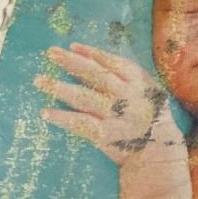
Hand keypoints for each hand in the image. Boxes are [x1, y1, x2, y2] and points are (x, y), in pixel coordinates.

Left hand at [36, 43, 181, 165]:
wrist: (158, 152)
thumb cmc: (150, 116)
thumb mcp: (147, 90)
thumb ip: (125, 76)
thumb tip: (91, 58)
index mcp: (140, 81)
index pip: (112, 62)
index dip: (91, 53)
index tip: (72, 46)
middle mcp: (128, 95)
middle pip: (95, 75)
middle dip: (72, 62)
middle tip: (50, 53)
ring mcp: (116, 115)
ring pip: (83, 97)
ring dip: (60, 88)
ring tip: (39, 80)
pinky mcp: (106, 134)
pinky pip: (80, 123)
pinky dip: (63, 118)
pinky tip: (46, 113)